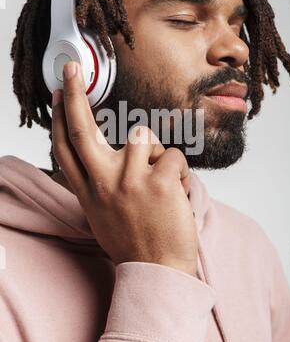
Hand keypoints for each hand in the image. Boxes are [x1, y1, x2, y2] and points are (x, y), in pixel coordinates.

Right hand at [51, 61, 198, 276]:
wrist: (160, 272)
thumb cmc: (134, 241)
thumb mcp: (103, 214)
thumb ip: (98, 184)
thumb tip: (103, 156)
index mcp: (89, 192)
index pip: (65, 148)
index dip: (58, 119)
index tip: (56, 95)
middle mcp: (103, 183)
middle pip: (82, 129)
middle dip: (73, 95)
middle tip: (72, 69)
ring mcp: (129, 181)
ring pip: (141, 137)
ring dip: (156, 154)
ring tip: (161, 182)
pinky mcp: (158, 181)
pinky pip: (173, 155)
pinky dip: (180, 171)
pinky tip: (177, 194)